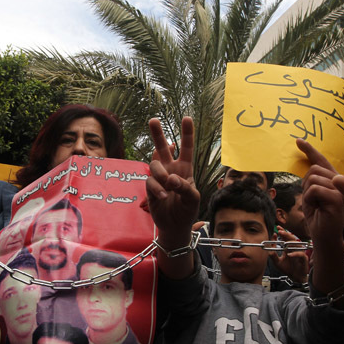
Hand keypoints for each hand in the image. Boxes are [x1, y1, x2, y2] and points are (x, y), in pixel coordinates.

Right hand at [146, 117, 199, 278]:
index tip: (186, 118)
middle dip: (158, 134)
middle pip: (163, 148)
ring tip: (168, 186)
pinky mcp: (150, 187)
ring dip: (161, 174)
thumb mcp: (193, 199)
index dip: (187, 133)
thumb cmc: (188, 211)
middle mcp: (171, 169)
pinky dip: (157, 188)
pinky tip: (163, 196)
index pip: (186, 148)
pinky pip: (150, 181)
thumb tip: (171, 179)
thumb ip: (185, 187)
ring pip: (154, 165)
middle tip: (153, 120)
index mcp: (185, 169)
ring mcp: (159, 178)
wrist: (175, 226)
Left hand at [271, 226, 308, 283]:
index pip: (285, 238)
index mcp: (288, 248)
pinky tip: (289, 255)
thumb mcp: (277, 262)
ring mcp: (299, 253)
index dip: (282, 233)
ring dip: (291, 242)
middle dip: (286, 234)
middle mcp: (294, 249)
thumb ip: (273, 256)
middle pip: (291, 238)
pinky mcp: (303, 259)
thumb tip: (268, 249)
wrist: (295, 277)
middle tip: (280, 231)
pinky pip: (300, 254)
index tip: (277, 229)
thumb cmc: (287, 269)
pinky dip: (295, 254)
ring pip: (297, 244)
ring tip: (284, 241)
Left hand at [297, 139, 343, 251]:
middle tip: (312, 201)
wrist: (324, 236)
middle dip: (305, 185)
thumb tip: (307, 166)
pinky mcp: (337, 199)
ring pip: (313, 179)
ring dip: (307, 194)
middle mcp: (340, 182)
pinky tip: (317, 209)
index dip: (310, 150)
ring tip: (315, 206)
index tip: (298, 141)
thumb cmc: (317, 217)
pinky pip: (315, 189)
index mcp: (333, 180)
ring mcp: (340, 190)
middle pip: (314, 169)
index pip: (320, 161)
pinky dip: (310, 199)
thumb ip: (311, 181)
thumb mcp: (311, 195)